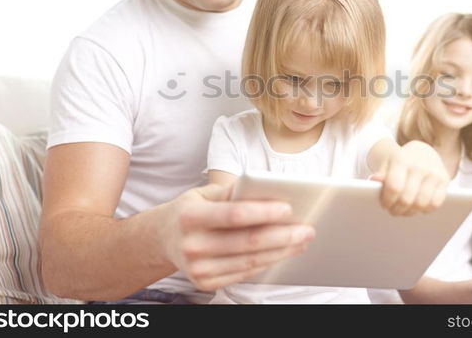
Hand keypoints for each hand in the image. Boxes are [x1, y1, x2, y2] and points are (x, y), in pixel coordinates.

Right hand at [161, 183, 314, 290]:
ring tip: (302, 240)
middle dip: (283, 235)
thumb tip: (269, 189)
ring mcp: (197, 269)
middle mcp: (192, 245)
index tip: (289, 209)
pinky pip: (245, 274)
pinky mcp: (205, 283)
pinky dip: (268, 262)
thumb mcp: (204, 193)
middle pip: (248, 242)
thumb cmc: (191, 210)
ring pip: (250, 261)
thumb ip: (233, 190)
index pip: (234, 215)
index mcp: (190, 216)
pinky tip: (283, 252)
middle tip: (307, 228)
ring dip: (282, 251)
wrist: (163, 239)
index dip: (264, 212)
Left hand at [371, 140, 448, 215]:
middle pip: (407, 198)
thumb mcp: (388, 164)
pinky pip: (435, 203)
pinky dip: (425, 210)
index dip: (388, 201)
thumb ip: (381, 173)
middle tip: (393, 212)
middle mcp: (419, 165)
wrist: (422, 151)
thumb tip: (374, 180)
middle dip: (398, 209)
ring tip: (404, 211)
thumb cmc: (401, 161)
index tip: (385, 205)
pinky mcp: (445, 180)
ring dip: (411, 212)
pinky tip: (418, 208)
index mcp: (402, 160)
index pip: (394, 187)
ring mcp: (434, 173)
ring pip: (421, 203)